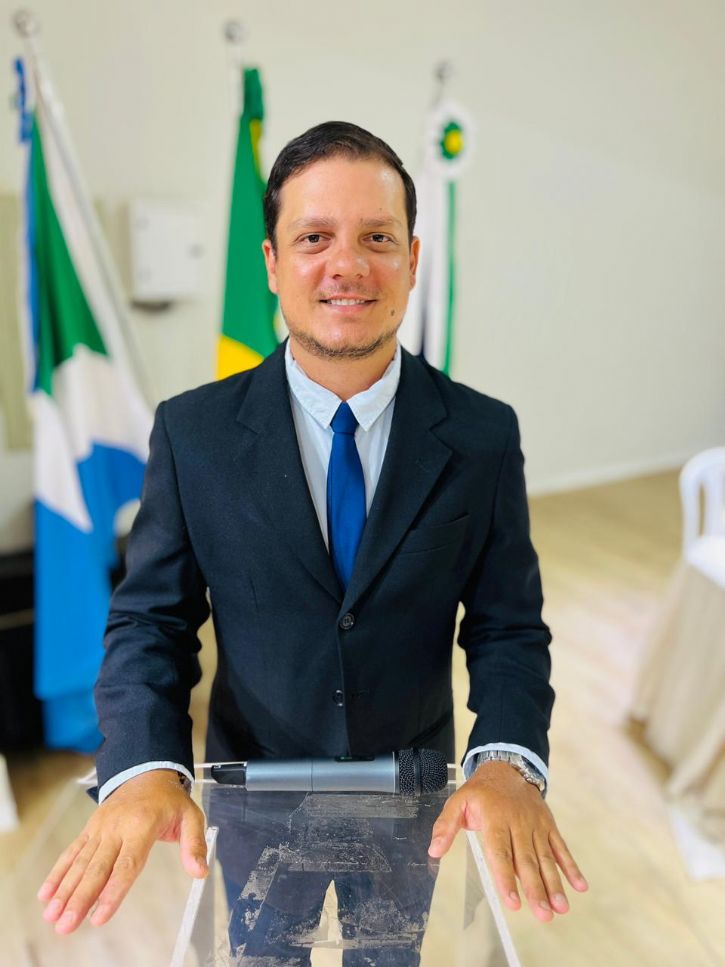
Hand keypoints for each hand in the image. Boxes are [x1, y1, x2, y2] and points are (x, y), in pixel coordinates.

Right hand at [37, 769, 207, 933]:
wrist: (147, 771)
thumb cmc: (169, 800)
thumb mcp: (191, 817)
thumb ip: (195, 845)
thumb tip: (200, 872)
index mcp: (142, 825)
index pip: (126, 864)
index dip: (112, 892)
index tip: (99, 916)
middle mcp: (117, 828)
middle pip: (97, 868)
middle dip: (79, 899)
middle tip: (65, 925)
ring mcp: (100, 828)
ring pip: (80, 863)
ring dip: (64, 890)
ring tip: (52, 915)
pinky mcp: (90, 829)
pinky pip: (72, 852)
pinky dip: (58, 873)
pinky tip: (46, 894)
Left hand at [428, 759, 587, 921]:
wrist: (507, 767)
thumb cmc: (481, 792)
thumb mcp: (458, 802)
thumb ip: (445, 826)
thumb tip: (433, 851)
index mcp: (495, 820)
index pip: (500, 853)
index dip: (505, 879)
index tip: (512, 903)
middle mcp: (518, 824)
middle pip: (527, 861)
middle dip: (535, 889)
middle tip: (543, 915)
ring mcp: (537, 825)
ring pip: (546, 858)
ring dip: (555, 884)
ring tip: (561, 908)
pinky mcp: (549, 826)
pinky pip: (561, 847)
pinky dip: (571, 867)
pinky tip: (580, 886)